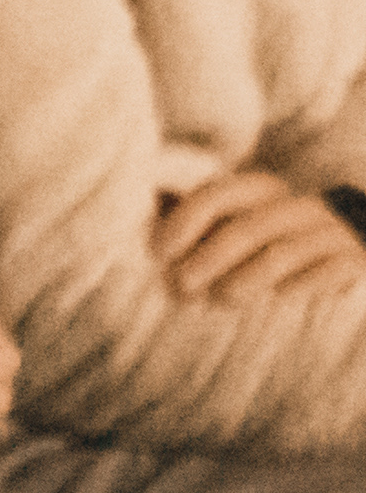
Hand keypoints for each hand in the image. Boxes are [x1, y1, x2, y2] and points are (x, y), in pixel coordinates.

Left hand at [153, 170, 365, 306]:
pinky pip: (322, 274)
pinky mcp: (354, 260)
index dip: (183, 222)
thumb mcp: (232, 227)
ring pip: (280, 254)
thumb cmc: (270, 243)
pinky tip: (275, 300)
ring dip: (243, 282)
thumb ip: (194, 226)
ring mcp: (330, 232)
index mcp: (260, 191)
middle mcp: (296, 206)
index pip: (216, 195)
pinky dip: (293, 289)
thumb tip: (146, 228)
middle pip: (247, 227)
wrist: (349, 249)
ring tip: (221, 301)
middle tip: (182, 288)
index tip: (159, 253)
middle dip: (209, 260)